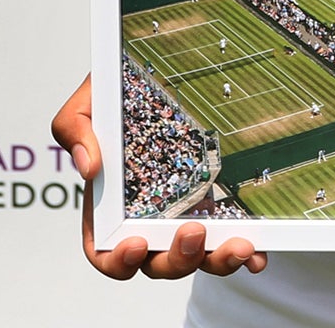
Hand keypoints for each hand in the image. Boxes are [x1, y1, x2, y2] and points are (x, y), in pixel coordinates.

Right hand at [52, 75, 267, 279]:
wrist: (156, 72)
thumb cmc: (117, 93)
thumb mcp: (89, 103)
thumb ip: (75, 129)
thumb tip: (89, 166)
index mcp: (109, 206)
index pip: (105, 251)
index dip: (118, 260)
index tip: (136, 243)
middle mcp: (146, 218)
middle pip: (157, 263)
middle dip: (177, 259)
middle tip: (194, 232)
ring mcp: (183, 213)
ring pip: (197, 258)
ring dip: (217, 261)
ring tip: (240, 245)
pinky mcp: (216, 203)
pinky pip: (229, 236)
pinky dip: (244, 253)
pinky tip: (258, 253)